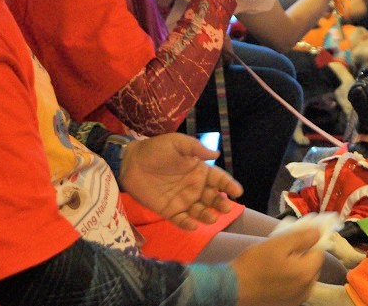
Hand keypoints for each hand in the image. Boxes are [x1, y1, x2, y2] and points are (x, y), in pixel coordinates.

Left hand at [119, 133, 243, 230]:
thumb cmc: (156, 149)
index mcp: (199, 170)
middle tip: (226, 207)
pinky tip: (192, 225)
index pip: (219, 179)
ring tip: (211, 218)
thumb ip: (195, 148)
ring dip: (207, 216)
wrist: (131, 162)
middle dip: (221, 203)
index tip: (237, 192)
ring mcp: (183, 200)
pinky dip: (187, 224)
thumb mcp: (176, 143)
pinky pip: (181, 220)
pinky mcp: (169, 210)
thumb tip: (216, 153)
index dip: (229, 185)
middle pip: (213, 198)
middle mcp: (195, 187)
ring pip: (200, 211)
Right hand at [231, 229, 323, 305]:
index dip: (310, 241)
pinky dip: (291, 279)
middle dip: (304, 255)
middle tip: (285, 248)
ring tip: (279, 261)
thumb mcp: (277, 244)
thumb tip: (318, 232)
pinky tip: (276, 274)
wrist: (233, 288)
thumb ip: (301, 238)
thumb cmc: (254, 263)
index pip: (319, 252)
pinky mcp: (288, 305)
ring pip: (305, 277)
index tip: (298, 236)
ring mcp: (297, 299)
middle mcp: (306, 289)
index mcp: (306, 273)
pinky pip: (296, 288)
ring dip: (298, 267)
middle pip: (313, 265)